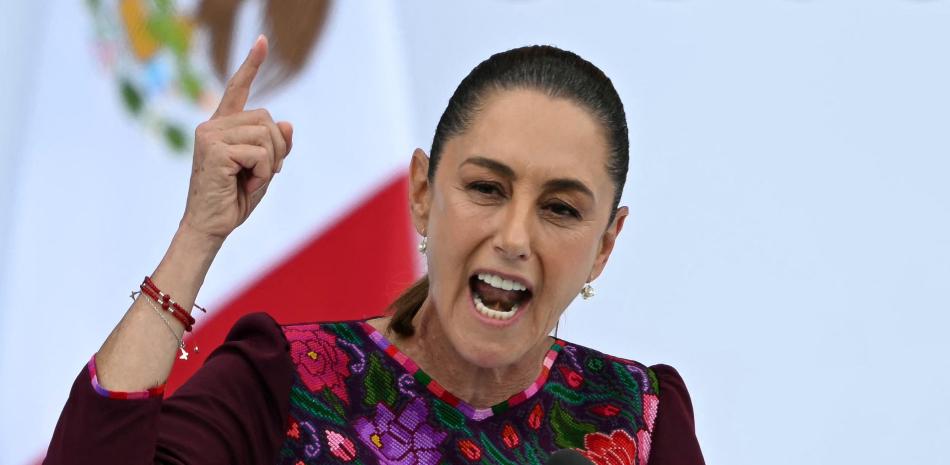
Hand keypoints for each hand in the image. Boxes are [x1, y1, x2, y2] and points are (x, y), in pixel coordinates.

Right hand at [180, 35, 293, 241]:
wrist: (211, 226)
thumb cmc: (235, 198)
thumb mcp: (265, 168)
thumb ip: (276, 145)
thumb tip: (288, 123)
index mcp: (223, 126)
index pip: (238, 89)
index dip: (251, 64)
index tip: (263, 41)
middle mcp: (213, 125)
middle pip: (268, 119)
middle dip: (276, 149)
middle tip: (260, 173)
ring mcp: (210, 134)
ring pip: (267, 135)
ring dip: (270, 163)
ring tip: (250, 179)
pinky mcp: (213, 148)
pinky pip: (260, 152)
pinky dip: (263, 172)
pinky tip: (245, 183)